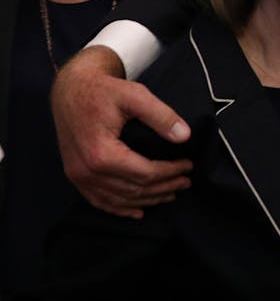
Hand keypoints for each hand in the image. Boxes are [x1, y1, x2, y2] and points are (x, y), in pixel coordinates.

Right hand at [53, 47, 192, 218]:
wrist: (70, 90)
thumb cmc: (103, 91)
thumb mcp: (134, 95)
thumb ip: (161, 115)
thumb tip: (185, 136)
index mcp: (101, 152)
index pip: (145, 173)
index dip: (170, 172)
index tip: (188, 166)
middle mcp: (87, 170)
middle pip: (134, 190)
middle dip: (163, 188)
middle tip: (186, 182)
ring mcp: (78, 176)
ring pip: (118, 199)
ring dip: (147, 200)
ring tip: (170, 194)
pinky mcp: (74, 175)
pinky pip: (98, 200)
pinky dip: (120, 209)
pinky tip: (138, 211)